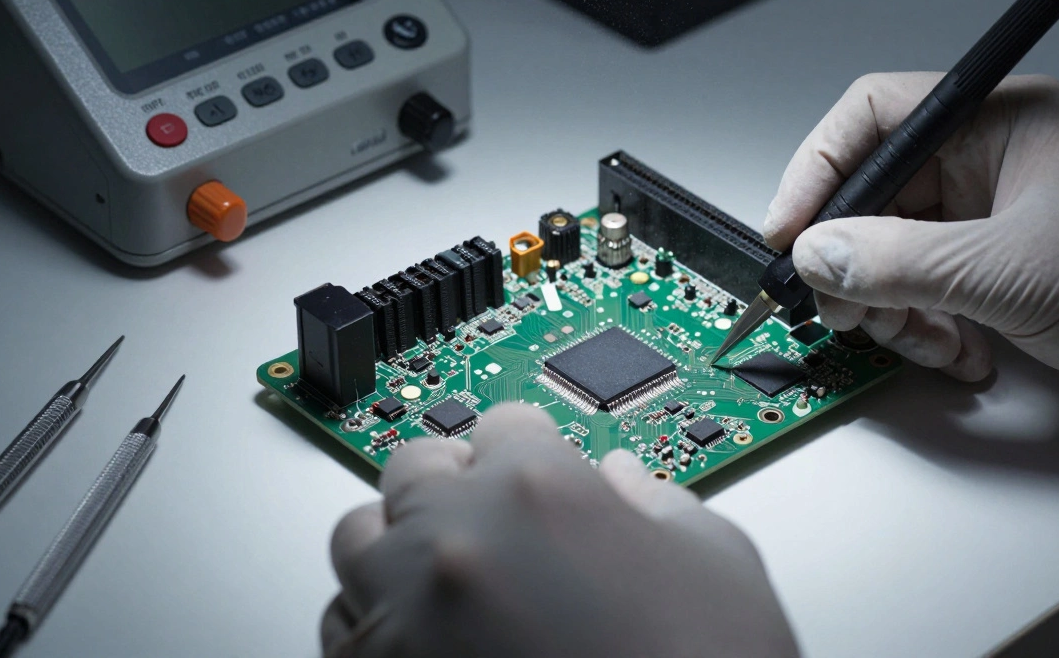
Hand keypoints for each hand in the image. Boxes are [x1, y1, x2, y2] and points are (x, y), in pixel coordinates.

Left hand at [321, 403, 798, 657]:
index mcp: (540, 490)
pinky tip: (420, 637)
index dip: (529, 446)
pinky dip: (372, 619)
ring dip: (396, 544)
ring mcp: (404, 614)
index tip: (532, 468)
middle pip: (415, 465)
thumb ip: (662, 504)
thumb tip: (625, 483)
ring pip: (357, 539)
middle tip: (487, 514)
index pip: (506, 422)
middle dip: (451, 481)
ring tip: (444, 575)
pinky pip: (338, 626)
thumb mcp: (720, 569)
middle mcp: (456, 539)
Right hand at [763, 73, 1058, 416]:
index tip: (789, 232)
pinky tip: (963, 352)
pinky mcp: (997, 266)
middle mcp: (989, 160)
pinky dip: (929, 328)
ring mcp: (992, 215)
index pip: (871, 119)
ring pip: (894, 253)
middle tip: (846, 308)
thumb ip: (898, 261)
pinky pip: (926, 289)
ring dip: (894, 309)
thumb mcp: (1006, 271)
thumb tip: (818, 254)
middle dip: (856, 263)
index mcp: (997, 121)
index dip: (817, 172)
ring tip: (925, 342)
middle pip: (875, 198)